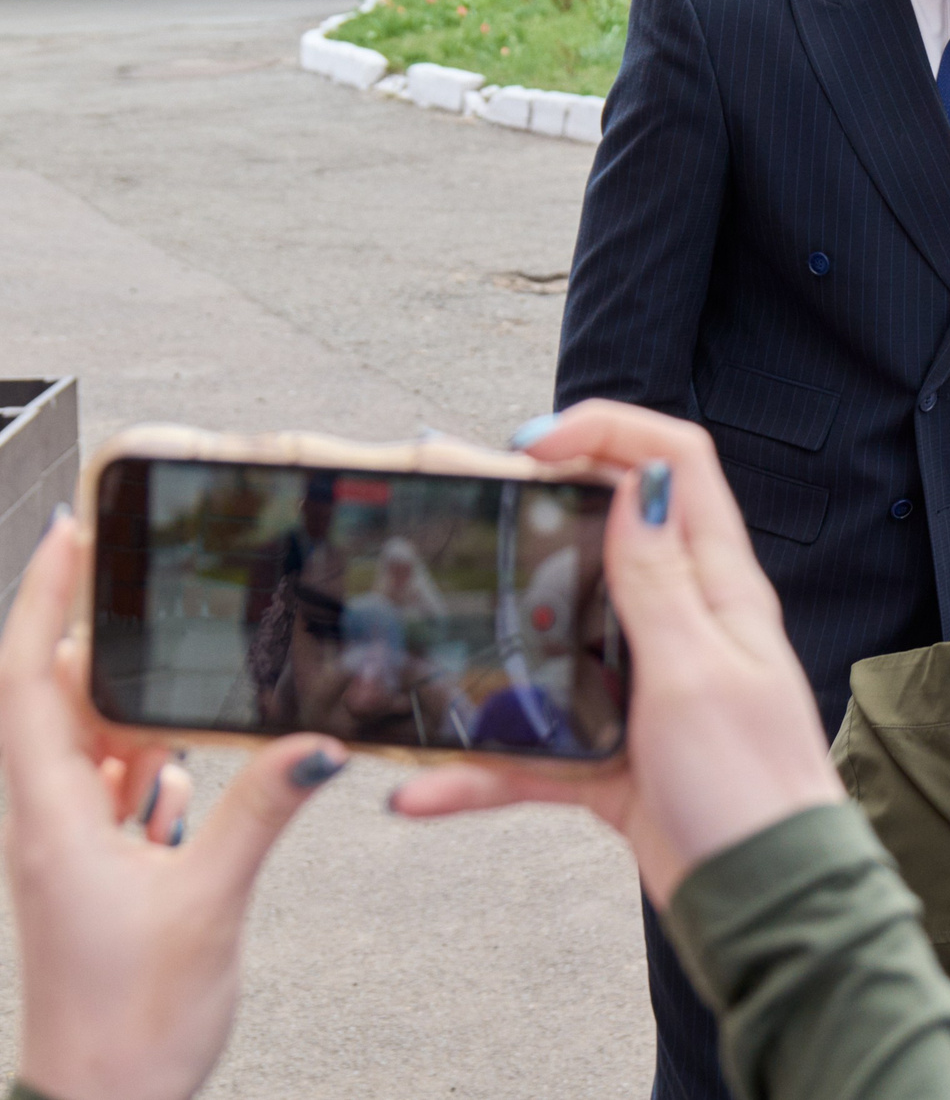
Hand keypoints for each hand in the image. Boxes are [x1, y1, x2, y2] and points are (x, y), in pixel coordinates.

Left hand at [2, 510, 347, 1099]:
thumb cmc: (129, 1022)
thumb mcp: (206, 904)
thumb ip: (260, 811)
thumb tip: (313, 741)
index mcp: (53, 819)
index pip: (32, 682)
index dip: (45, 600)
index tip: (70, 532)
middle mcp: (49, 824)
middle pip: (55, 700)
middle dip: (95, 633)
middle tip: (145, 575)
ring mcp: (69, 849)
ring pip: (86, 744)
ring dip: (127, 701)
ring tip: (181, 663)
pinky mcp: (96, 875)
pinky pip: (112, 791)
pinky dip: (147, 760)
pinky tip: (185, 762)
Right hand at [389, 402, 843, 906]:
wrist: (764, 903)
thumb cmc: (751, 786)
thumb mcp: (696, 670)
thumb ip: (659, 580)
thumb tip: (639, 480)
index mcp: (720, 587)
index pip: (676, 466)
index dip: (610, 432)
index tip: (530, 443)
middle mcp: (685, 624)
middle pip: (601, 540)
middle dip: (527, 517)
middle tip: (451, 508)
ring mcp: (647, 689)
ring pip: (553, 641)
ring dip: (488, 640)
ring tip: (416, 625)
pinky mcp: (615, 756)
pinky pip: (534, 749)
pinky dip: (480, 769)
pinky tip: (421, 791)